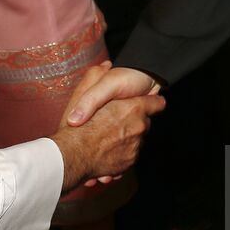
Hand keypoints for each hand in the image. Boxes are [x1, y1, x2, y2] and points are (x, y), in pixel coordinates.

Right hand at [52, 63, 164, 191]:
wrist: (72, 157)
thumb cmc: (83, 122)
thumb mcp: (91, 90)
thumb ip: (99, 77)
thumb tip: (106, 65)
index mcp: (135, 108)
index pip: (156, 104)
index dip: (151, 102)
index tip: (146, 101)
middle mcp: (139, 128)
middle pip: (144, 123)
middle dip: (133, 122)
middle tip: (114, 120)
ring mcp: (134, 148)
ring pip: (135, 140)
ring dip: (124, 139)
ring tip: (104, 138)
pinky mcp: (127, 164)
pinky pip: (128, 157)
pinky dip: (119, 155)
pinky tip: (103, 152)